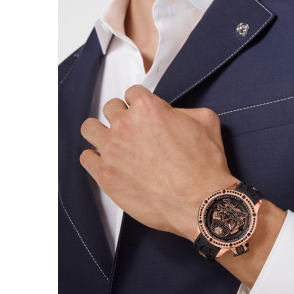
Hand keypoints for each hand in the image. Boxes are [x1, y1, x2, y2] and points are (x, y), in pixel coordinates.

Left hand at [80, 85, 238, 241]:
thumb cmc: (203, 166)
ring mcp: (112, 150)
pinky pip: (86, 158)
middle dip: (122, 115)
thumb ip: (186, 110)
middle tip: (132, 127)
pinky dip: (94, 158)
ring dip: (100, 131)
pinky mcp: (106, 175)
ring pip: (90, 128)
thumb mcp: (206, 122)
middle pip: (111, 108)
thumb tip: (177, 114)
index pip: (133, 93)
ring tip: (111, 140)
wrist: (199, 200)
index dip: (140, 102)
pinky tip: (106, 161)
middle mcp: (126, 125)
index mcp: (148, 108)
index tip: (142, 110)